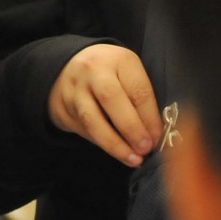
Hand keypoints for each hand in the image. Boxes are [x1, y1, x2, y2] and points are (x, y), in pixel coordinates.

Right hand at [47, 44, 162, 165]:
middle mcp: (92, 71)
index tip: (158, 138)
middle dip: (130, 128)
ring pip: (91, 119)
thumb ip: (140, 98)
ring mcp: (74, 89)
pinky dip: (102, 144)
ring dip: (114, 143)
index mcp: (118, 60)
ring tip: (132, 159)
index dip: (150, 118)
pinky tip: (116, 152)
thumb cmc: (111, 73)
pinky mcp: (62, 107)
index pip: (137, 90)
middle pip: (111, 99)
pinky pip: (83, 129)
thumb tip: (154, 134)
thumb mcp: (129, 73)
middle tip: (145, 148)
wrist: (70, 66)